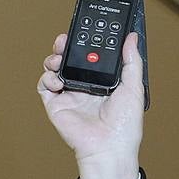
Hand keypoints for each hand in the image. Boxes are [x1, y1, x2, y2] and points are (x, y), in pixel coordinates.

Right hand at [38, 31, 144, 178]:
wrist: (109, 148)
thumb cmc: (125, 126)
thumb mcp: (134, 88)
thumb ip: (132, 61)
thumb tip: (132, 38)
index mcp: (101, 81)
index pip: (89, 56)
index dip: (84, 42)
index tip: (84, 30)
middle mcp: (83, 87)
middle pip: (69, 59)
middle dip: (65, 46)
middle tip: (65, 39)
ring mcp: (68, 96)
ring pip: (54, 69)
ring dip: (53, 59)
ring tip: (59, 57)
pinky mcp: (56, 106)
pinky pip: (44, 86)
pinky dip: (46, 78)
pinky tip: (56, 78)